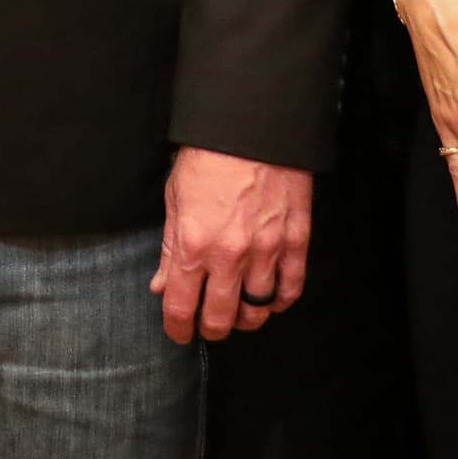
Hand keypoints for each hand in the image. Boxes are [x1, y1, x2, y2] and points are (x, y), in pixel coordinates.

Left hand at [152, 148, 312, 342]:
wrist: (253, 125)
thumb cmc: (208, 156)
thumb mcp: (175, 198)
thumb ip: (169, 248)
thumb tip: (161, 285)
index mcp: (193, 244)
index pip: (180, 307)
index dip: (177, 328)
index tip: (177, 333)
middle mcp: (230, 255)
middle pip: (220, 318)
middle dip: (210, 329)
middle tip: (207, 326)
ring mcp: (266, 250)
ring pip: (257, 311)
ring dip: (245, 319)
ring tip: (239, 313)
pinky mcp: (296, 240)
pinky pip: (291, 288)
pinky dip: (280, 302)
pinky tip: (271, 300)